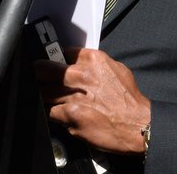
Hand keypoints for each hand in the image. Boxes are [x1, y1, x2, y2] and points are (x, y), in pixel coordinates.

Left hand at [34, 48, 151, 153]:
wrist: (138, 124)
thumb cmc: (129, 101)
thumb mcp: (116, 70)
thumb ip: (94, 65)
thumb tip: (78, 65)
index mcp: (93, 60)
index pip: (61, 52)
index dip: (54, 59)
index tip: (51, 64)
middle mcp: (82, 75)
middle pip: (44, 69)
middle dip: (40, 74)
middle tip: (39, 78)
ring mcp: (73, 95)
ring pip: (43, 91)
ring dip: (45, 95)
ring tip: (52, 99)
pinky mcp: (69, 115)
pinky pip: (48, 111)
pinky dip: (51, 112)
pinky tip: (59, 113)